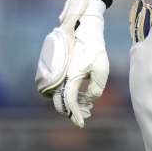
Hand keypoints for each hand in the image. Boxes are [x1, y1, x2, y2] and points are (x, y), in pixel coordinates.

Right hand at [35, 0, 108, 126]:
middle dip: (72, 111)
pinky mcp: (50, 67)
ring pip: (56, 95)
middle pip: (60, 103)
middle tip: (86, 112)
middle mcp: (57, 77)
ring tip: (84, 101)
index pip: (69, 104)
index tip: (82, 123)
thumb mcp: (102, 69)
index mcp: (70, 78)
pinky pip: (53, 86)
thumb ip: (96, 89)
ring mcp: (52, 72)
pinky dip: (63, 91)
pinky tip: (77, 90)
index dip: (75, 115)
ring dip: (68, 101)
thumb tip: (88, 99)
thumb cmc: (94, 47)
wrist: (82, 27)